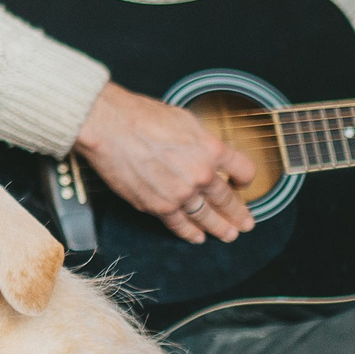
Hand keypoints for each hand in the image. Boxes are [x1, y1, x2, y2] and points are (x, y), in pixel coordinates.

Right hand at [72, 82, 257, 244]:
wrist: (109, 126)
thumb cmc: (141, 116)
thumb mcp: (185, 120)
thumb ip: (201, 142)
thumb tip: (206, 153)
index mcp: (211, 149)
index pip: (244, 171)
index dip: (246, 179)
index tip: (243, 184)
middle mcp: (201, 174)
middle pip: (228, 200)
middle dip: (238, 213)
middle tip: (246, 223)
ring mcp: (180, 193)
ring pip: (207, 217)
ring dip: (220, 228)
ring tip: (228, 235)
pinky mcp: (158, 206)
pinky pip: (180, 224)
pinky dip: (190, 233)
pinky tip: (198, 237)